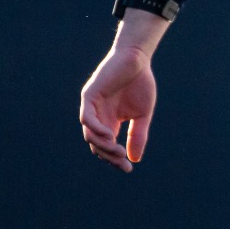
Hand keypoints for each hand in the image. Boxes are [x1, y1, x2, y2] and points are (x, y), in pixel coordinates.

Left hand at [78, 12, 167, 171]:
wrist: (137, 59)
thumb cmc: (140, 84)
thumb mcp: (142, 115)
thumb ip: (138, 135)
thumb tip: (134, 159)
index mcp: (109, 122)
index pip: (106, 146)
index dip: (115, 159)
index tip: (128, 168)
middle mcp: (97, 117)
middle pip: (96, 144)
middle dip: (109, 156)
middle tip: (123, 162)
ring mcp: (92, 107)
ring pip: (90, 134)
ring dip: (103, 145)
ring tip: (118, 151)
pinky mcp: (89, 97)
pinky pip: (87, 118)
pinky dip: (96, 129)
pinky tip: (110, 135)